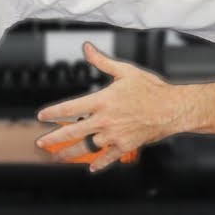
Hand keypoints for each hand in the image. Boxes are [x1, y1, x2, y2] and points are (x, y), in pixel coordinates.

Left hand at [34, 43, 184, 171]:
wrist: (173, 109)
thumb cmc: (151, 89)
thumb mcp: (125, 71)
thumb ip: (102, 61)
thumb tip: (87, 48)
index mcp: (102, 101)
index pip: (69, 107)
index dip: (52, 113)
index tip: (41, 116)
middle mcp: (105, 120)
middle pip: (73, 131)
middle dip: (54, 138)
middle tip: (41, 142)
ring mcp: (114, 135)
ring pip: (87, 147)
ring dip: (70, 152)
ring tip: (58, 157)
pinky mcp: (125, 146)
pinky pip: (107, 157)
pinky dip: (99, 163)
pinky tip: (91, 167)